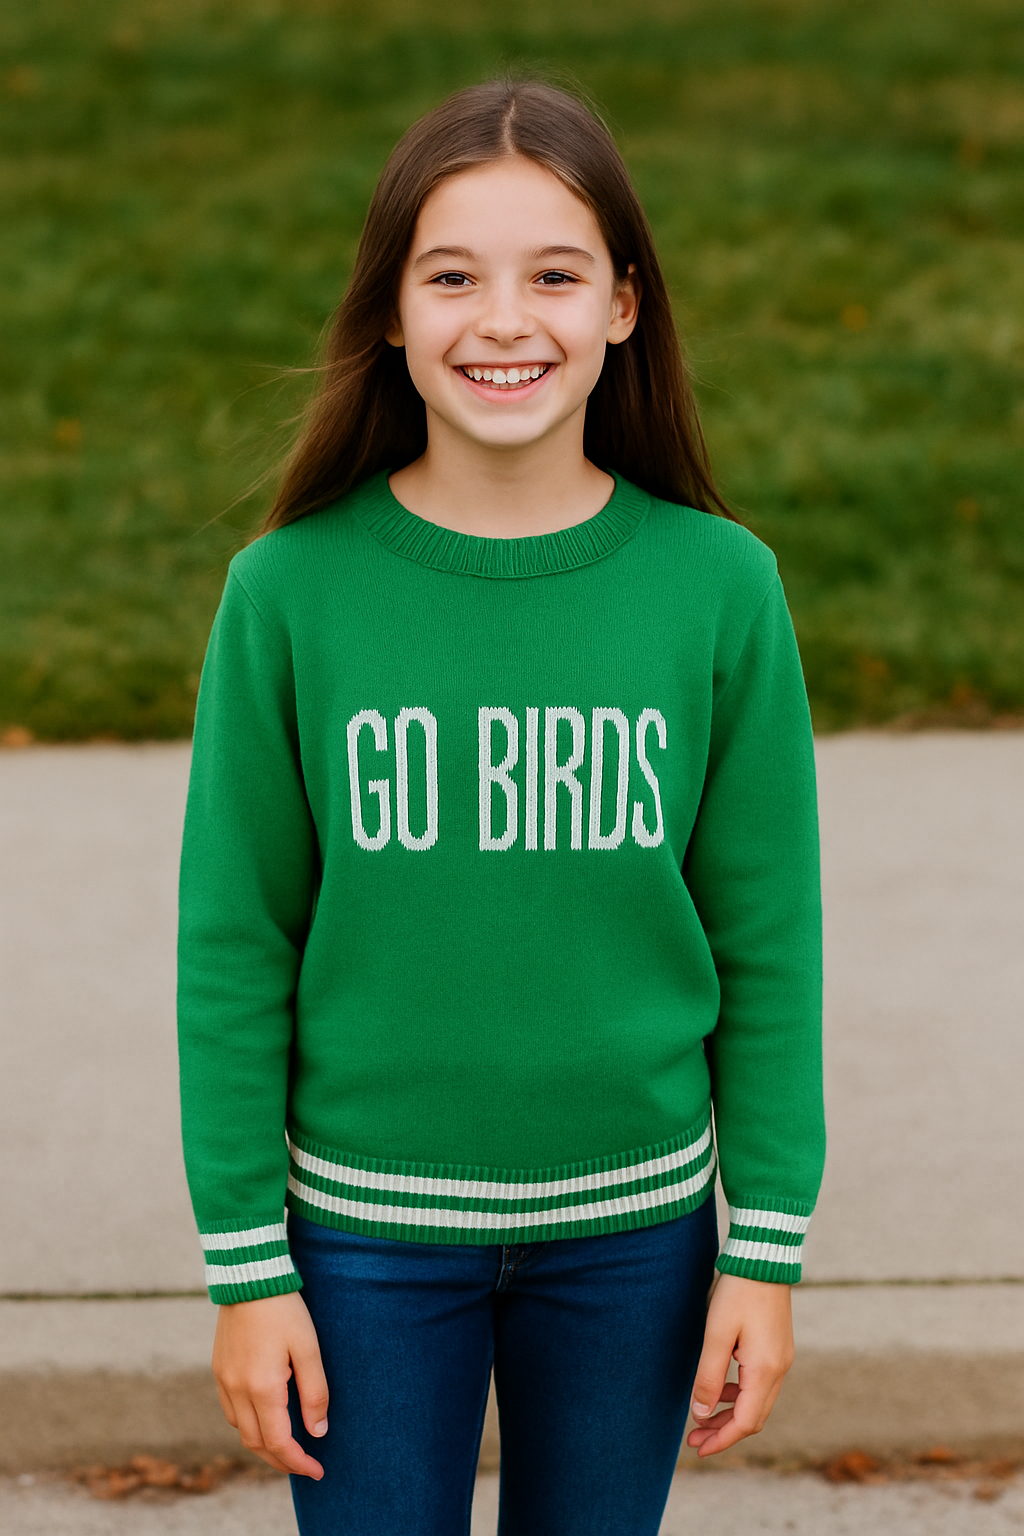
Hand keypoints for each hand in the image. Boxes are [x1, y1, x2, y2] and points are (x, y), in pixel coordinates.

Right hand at [212, 1290, 328, 1478]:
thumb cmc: (284, 1309)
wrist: (249, 1275)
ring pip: (241, 1430)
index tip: (318, 1471)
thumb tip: (318, 1431)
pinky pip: (231, 1411)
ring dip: (263, 1445)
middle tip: (306, 1465)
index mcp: (262, 1388)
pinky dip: (249, 1424)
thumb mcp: (309, 1347)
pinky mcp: (219, 1368)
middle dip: (281, 1460)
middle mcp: (237, 1390)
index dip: (298, 1462)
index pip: (279, 1443)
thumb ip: (315, 1392)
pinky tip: (265, 1418)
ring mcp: (224, 1380)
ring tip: (289, 1446)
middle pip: (256, 1444)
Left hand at [686, 1271, 794, 1456]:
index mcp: (766, 1370)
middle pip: (754, 1418)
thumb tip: (701, 1414)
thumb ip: (709, 1376)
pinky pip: (760, 1384)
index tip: (698, 1448)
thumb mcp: (717, 1333)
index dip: (721, 1439)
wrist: (764, 1257)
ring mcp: (782, 1358)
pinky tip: (720, 1389)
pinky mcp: (778, 1347)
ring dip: (731, 1414)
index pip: (746, 1422)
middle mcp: (779, 1369)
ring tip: (702, 1417)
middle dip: (724, 1431)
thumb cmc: (738, 1291)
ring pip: (757, 1402)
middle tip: (694, 1438)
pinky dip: (740, 1395)